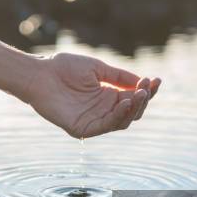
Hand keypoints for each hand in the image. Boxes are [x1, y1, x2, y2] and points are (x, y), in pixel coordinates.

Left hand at [27, 53, 160, 137]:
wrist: (40, 74)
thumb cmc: (65, 68)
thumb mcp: (98, 68)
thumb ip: (119, 77)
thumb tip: (143, 81)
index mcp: (108, 96)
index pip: (134, 97)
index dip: (147, 90)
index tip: (156, 80)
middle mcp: (103, 110)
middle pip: (132, 111)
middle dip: (143, 99)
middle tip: (146, 87)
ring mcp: (93, 121)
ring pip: (122, 121)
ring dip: (133, 108)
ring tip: (138, 94)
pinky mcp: (82, 129)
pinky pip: (105, 126)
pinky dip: (118, 116)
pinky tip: (124, 102)